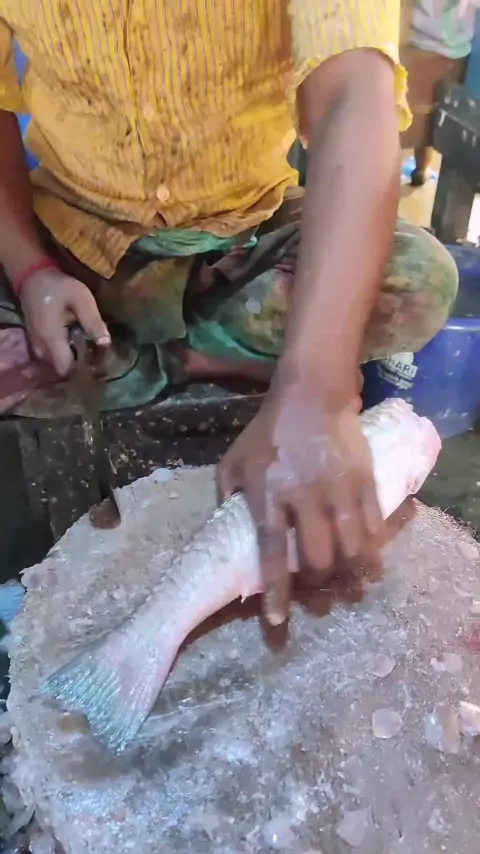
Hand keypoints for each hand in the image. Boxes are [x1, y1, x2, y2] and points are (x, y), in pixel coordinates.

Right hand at [20, 268, 110, 375]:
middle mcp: (41, 348)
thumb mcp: (81, 299)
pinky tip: (77, 342)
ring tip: (90, 348)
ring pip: (57, 363)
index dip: (83, 369)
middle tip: (98, 354)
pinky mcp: (36, 341)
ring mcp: (36, 345)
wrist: (33, 275)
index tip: (99, 362)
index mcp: (52, 340)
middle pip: (62, 369)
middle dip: (80, 365)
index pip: (67, 369)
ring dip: (73, 358)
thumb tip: (106, 344)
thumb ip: (93, 322)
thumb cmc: (58, 287)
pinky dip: (65, 352)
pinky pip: (52, 355)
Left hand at [218, 381, 381, 625]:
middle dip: (317, 584)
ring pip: (350, 546)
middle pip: (316, 557)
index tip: (279, 622)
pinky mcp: (363, 480)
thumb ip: (227, 496)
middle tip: (317, 592)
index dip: (276, 592)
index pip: (271, 553)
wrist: (310, 395)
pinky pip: (373, 524)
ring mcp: (338, 488)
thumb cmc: (268, 431)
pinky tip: (367, 555)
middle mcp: (304, 496)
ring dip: (349, 572)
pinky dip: (371, 545)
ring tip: (348, 582)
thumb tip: (226, 530)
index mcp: (268, 494)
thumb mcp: (233, 461)